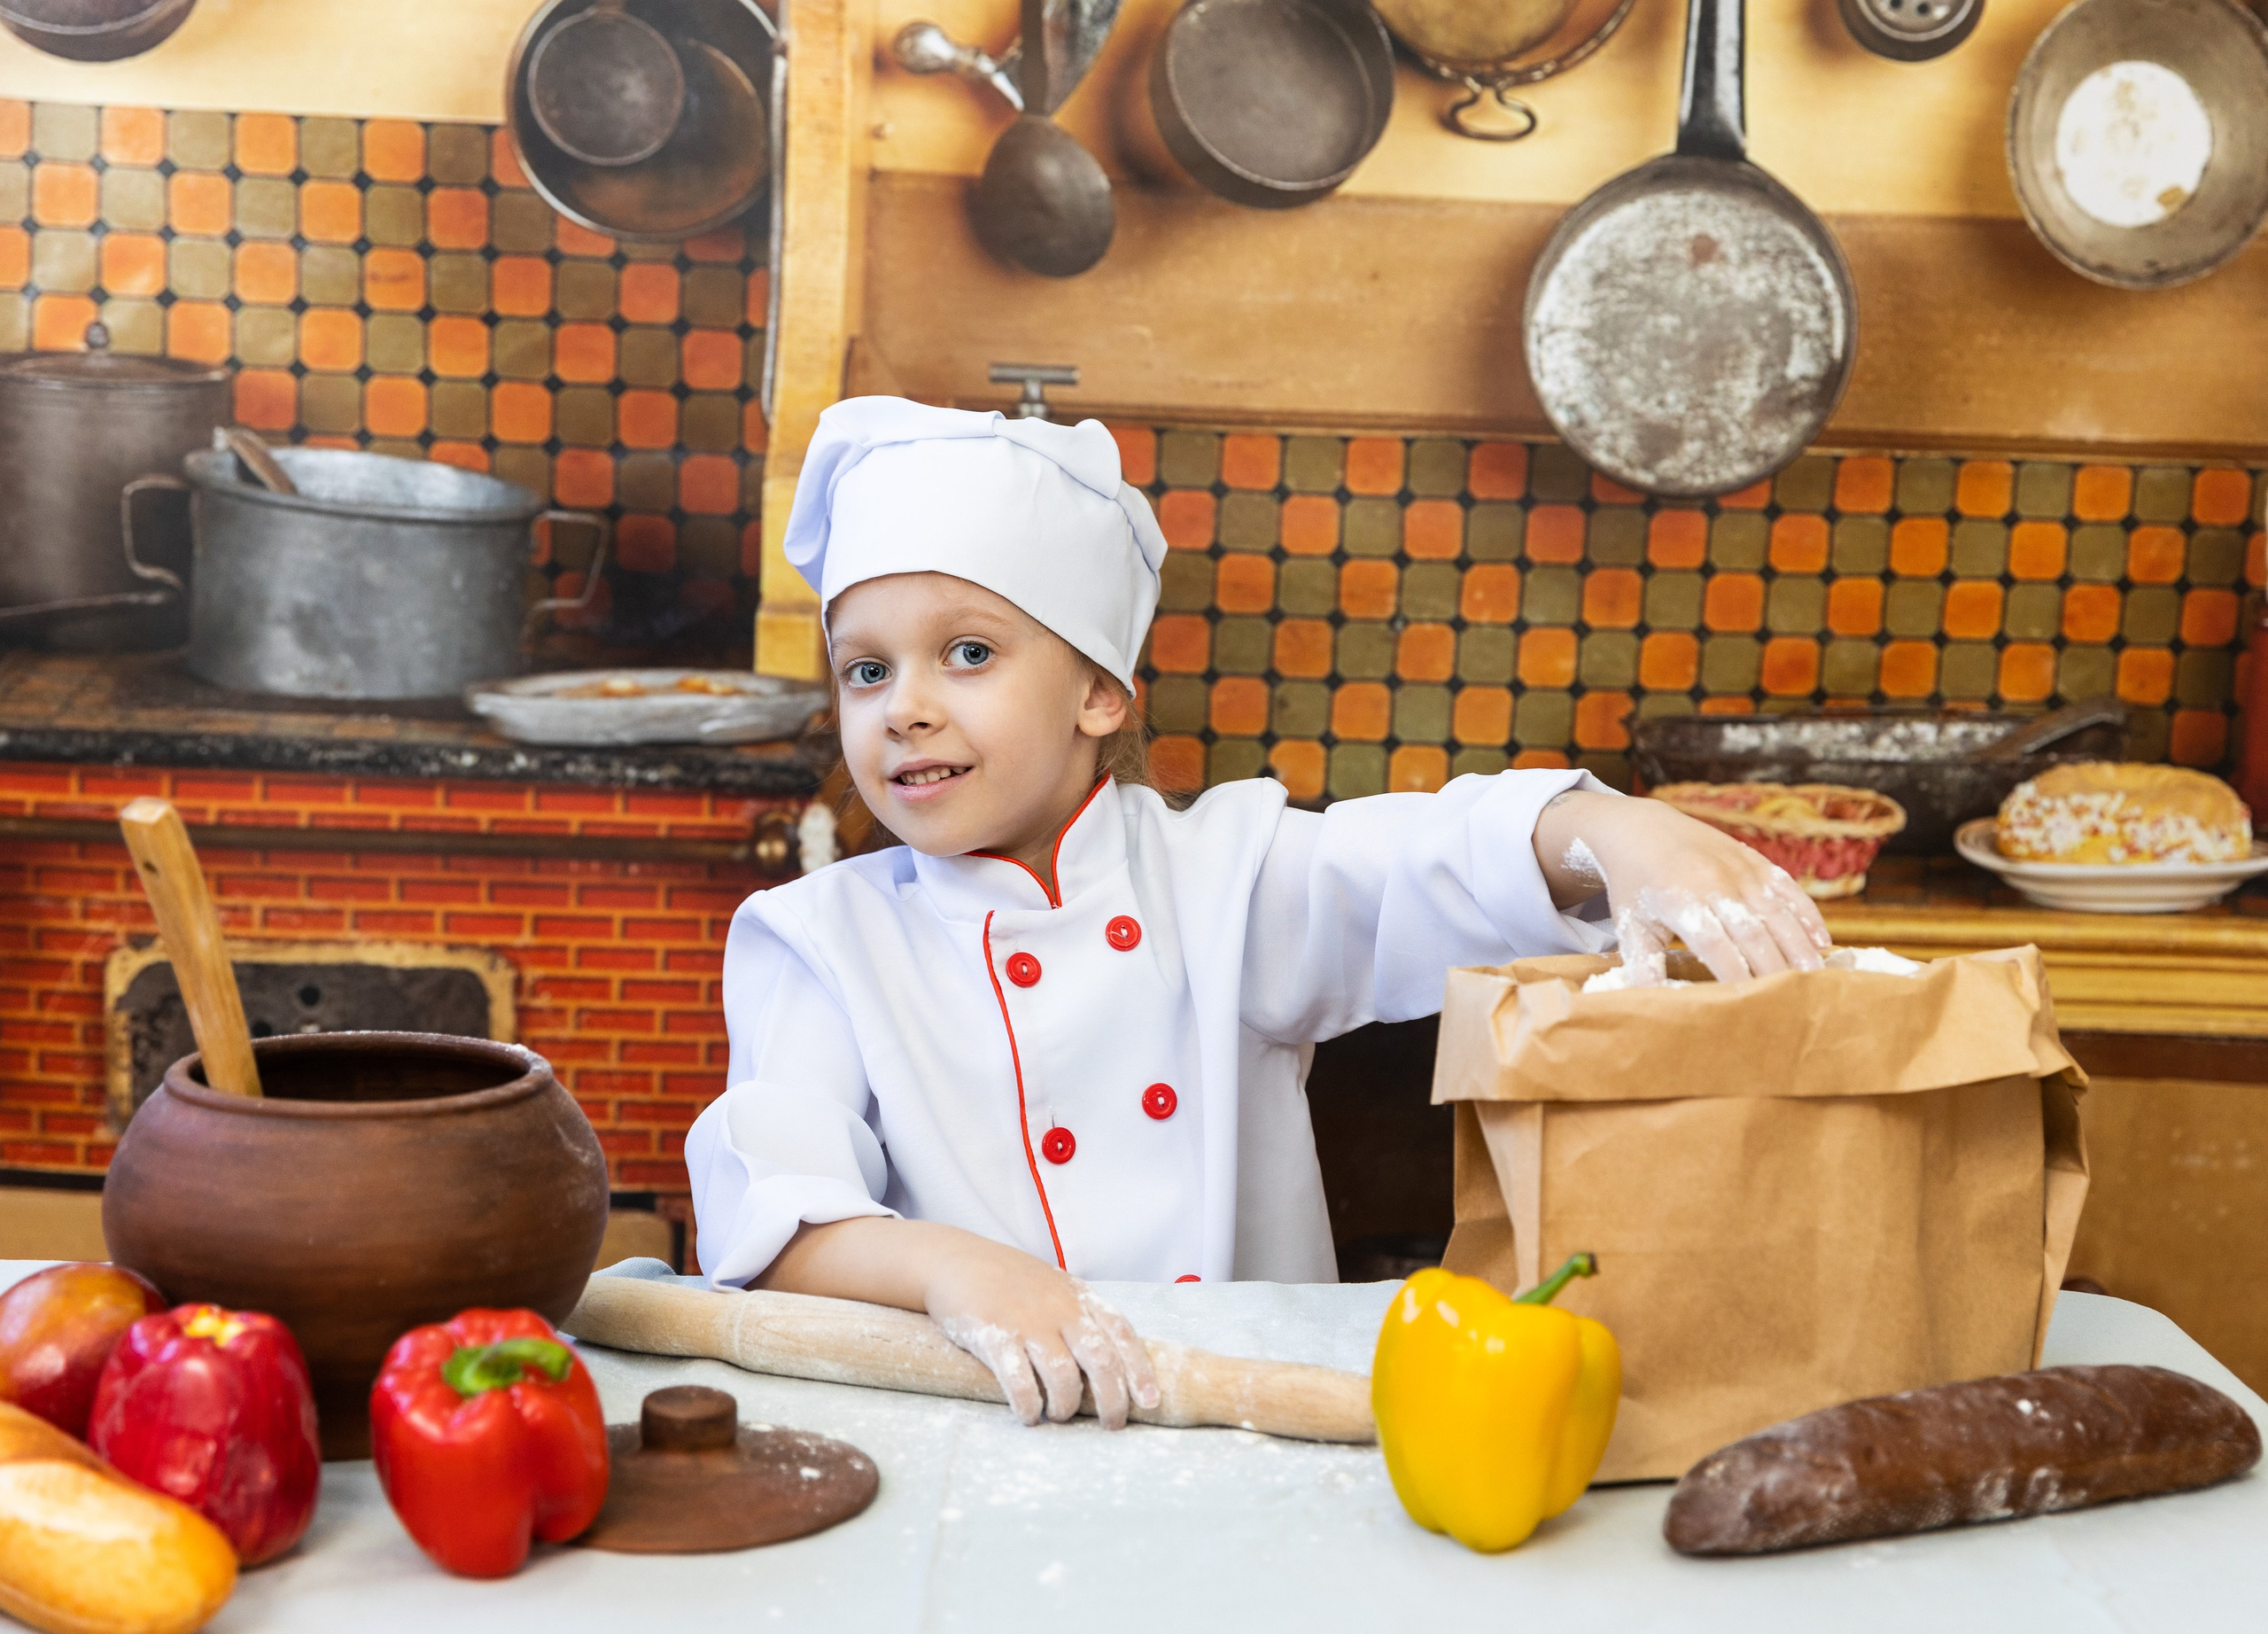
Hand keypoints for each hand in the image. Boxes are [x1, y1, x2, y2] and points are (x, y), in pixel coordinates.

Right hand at [923, 1234, 1159, 1428]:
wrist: (955, 1259)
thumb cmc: (1008, 1279)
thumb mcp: (1054, 1286)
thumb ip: (1079, 1315)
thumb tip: (1109, 1361)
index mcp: (1078, 1297)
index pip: (1122, 1334)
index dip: (1140, 1370)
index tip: (1150, 1401)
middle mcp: (1059, 1309)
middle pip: (1101, 1361)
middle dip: (1113, 1399)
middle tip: (1111, 1424)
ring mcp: (1027, 1322)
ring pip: (1063, 1375)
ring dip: (1066, 1406)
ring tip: (1058, 1415)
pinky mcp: (994, 1336)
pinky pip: (1019, 1380)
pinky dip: (1029, 1405)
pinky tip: (1028, 1415)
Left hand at [1533, 790, 1831, 983]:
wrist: (1640, 829)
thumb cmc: (1635, 887)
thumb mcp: (1630, 927)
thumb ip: (1642, 967)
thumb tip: (1652, 1007)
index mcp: (1680, 901)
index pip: (1715, 946)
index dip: (1735, 976)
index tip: (1750, 1006)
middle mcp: (1713, 882)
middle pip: (1753, 932)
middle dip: (1774, 969)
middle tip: (1793, 1002)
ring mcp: (1737, 868)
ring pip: (1777, 911)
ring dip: (1799, 944)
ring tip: (1815, 976)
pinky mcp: (1753, 859)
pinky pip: (1787, 887)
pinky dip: (1806, 914)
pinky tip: (1821, 940)